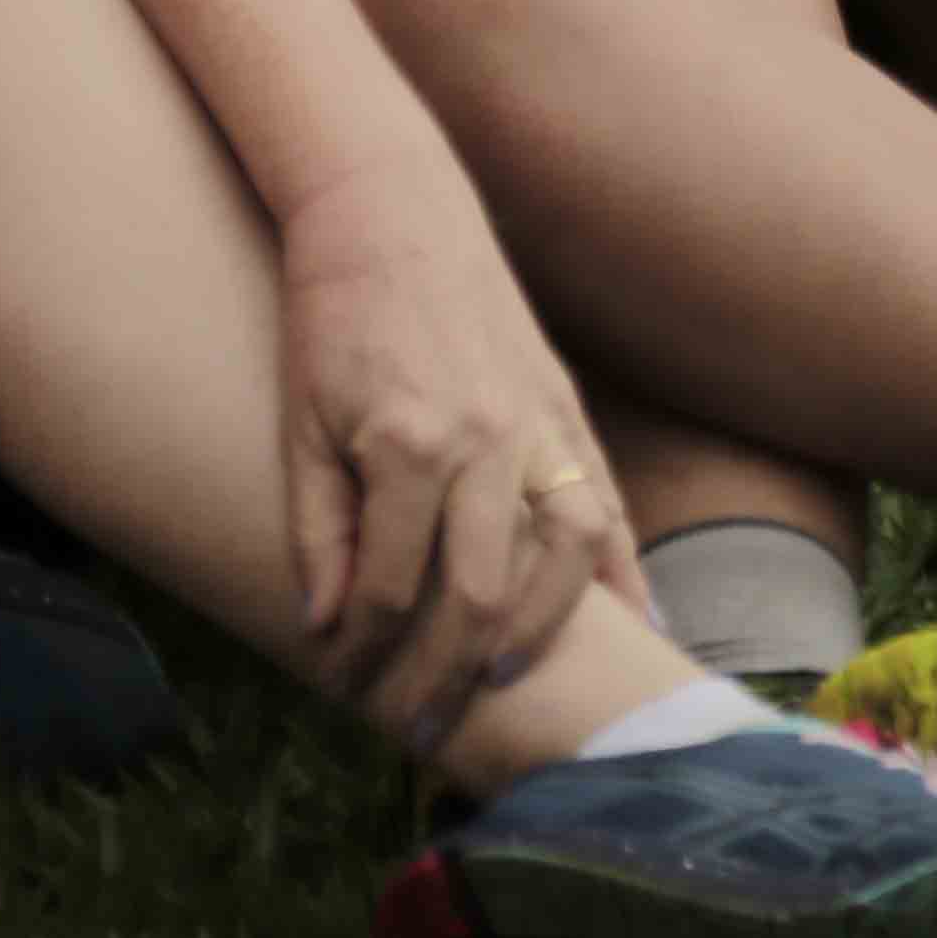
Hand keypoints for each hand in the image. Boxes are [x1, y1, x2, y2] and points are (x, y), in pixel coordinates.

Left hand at [271, 158, 638, 751]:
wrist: (389, 210)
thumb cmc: (332, 316)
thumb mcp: (301, 422)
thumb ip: (318, 529)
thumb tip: (324, 627)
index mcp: (407, 445)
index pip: (393, 588)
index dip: (369, 650)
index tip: (349, 685)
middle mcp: (485, 441)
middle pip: (480, 594)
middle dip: (448, 674)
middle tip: (423, 727)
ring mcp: (537, 424)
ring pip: (564, 559)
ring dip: (540, 635)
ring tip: (503, 680)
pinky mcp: (566, 409)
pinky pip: (609, 510)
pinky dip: (627, 577)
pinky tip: (636, 633)